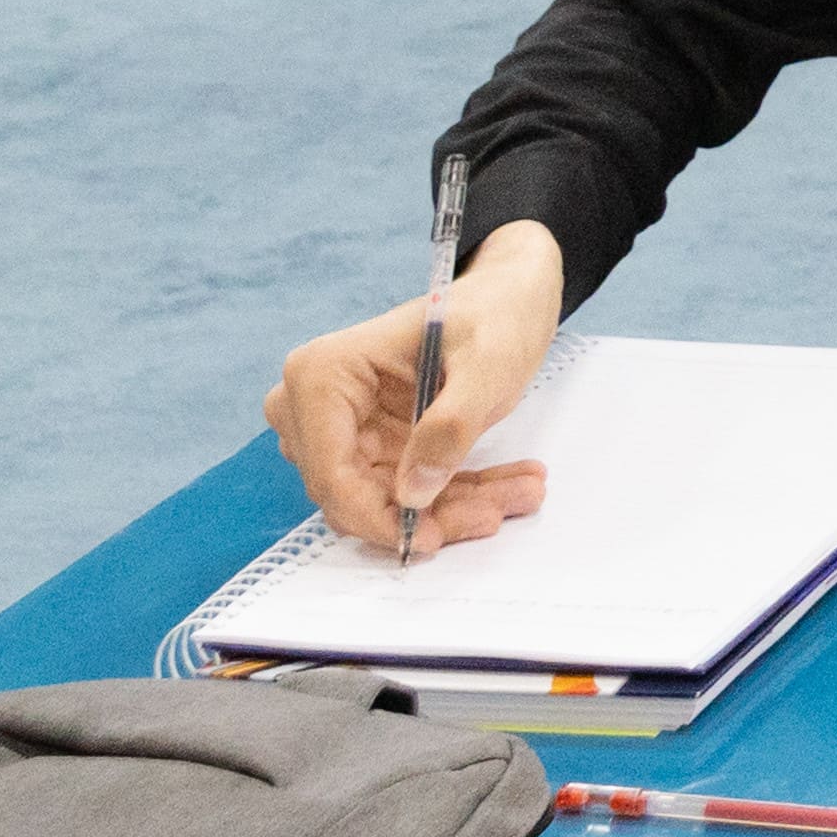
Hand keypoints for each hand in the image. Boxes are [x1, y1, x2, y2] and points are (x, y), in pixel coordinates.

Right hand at [268, 220, 564, 557]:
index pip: (330, 471)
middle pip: (356, 492)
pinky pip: (406, 491)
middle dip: (428, 512)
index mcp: (322, 375)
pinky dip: (459, 495)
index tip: (430, 537)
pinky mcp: (373, 446)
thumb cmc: (492, 315)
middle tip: (495, 514)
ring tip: (521, 493)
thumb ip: (451, 424)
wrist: (508, 300)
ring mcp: (341, 430)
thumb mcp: (486, 363)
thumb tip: (414, 491)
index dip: (375, 515)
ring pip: (385, 499)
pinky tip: (512, 489)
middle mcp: (315, 407)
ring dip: (453, 507)